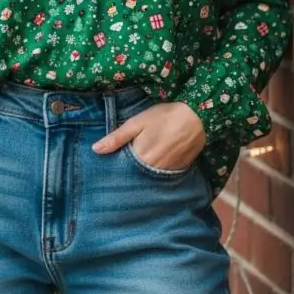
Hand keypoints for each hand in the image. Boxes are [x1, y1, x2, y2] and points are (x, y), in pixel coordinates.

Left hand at [92, 101, 206, 170]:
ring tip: (139, 163)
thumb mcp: (137, 122)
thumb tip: (95, 150)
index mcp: (140, 158)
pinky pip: (163, 174)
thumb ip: (116, 137)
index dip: (116, 165)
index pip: (122, 169)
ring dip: (143, 172)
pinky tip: (156, 162)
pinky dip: (157, 170)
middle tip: (124, 163)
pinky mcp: (179, 170)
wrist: (198, 117)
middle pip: (135, 175)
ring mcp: (167, 172)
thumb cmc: (164, 116)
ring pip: (149, 176)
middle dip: (128, 171)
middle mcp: (153, 170)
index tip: (109, 164)